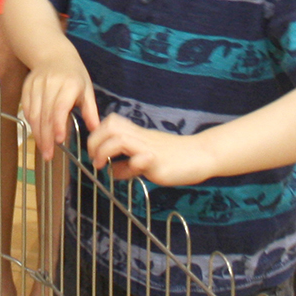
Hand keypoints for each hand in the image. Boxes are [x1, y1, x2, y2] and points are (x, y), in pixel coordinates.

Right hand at [21, 53, 99, 160]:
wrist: (53, 53)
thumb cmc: (74, 74)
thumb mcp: (86, 89)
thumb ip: (90, 110)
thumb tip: (96, 131)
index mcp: (69, 84)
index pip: (60, 106)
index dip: (58, 124)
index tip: (59, 141)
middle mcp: (50, 83)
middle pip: (46, 113)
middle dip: (46, 136)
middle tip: (49, 155)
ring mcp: (36, 84)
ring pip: (35, 112)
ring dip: (37, 132)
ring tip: (42, 149)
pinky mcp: (27, 86)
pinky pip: (27, 107)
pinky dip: (31, 122)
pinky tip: (35, 133)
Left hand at [86, 113, 215, 185]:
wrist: (201, 155)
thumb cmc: (175, 156)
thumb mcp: (147, 157)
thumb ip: (129, 162)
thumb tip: (112, 171)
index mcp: (138, 134)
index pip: (110, 123)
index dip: (97, 133)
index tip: (93, 150)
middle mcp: (141, 139)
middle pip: (110, 127)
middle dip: (95, 141)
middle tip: (94, 159)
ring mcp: (150, 150)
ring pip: (120, 138)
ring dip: (105, 150)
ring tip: (102, 166)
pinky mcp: (159, 164)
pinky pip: (141, 159)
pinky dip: (131, 165)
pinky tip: (130, 172)